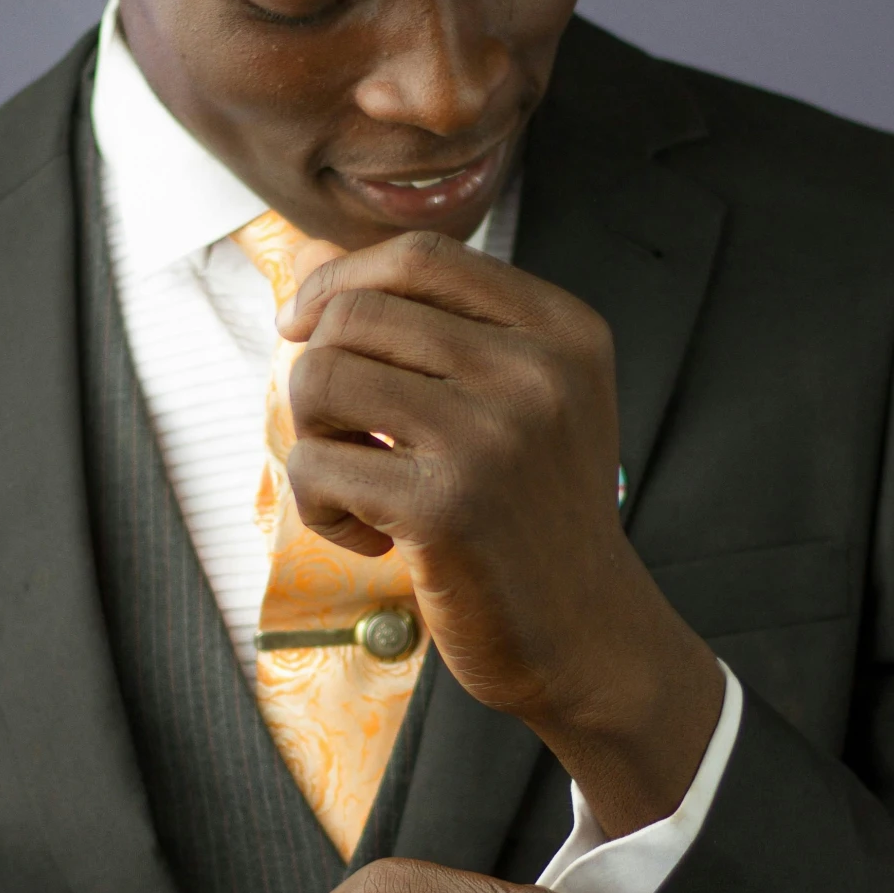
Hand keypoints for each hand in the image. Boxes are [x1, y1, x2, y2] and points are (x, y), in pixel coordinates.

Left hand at [279, 231, 722, 832]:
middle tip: (346, 434)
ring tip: (357, 482)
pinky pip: (316, 468)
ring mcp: (492, 437)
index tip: (305, 326)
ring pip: (322, 377)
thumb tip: (309, 268)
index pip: (420, 257)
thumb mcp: (526, 399)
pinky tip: (372, 538)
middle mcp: (537, 371)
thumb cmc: (534, 514)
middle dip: (319, 370)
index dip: (342, 280)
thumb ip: (441, 330)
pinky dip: (321, 508)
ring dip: (313, 436)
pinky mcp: (445, 508)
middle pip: (356, 314)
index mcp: (563, 330)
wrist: (588, 635)